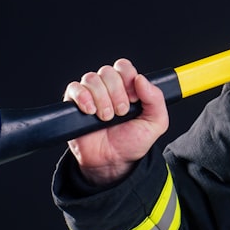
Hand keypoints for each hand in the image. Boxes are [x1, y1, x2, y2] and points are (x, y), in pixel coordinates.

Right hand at [62, 58, 168, 184]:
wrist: (112, 162)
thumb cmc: (132, 142)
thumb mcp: (155, 122)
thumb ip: (156, 99)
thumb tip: (141, 78)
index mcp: (127, 87)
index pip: (124, 67)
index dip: (128, 79)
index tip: (134, 99)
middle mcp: (107, 88)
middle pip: (108, 71)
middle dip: (117, 93)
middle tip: (121, 113)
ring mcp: (90, 95)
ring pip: (91, 78)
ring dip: (102, 99)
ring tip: (107, 118)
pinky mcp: (73, 104)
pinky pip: (74, 88)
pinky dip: (83, 98)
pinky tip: (91, 112)